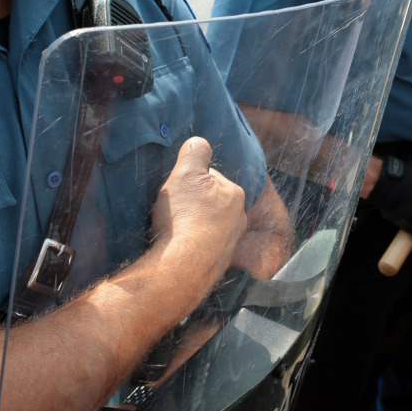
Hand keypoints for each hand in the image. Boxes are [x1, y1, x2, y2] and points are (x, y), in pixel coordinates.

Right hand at [150, 138, 247, 302]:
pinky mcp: (218, 267)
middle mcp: (239, 220)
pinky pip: (203, 250)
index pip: (210, 178)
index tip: (176, 191)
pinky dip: (192, 248)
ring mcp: (230, 246)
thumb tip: (200, 142)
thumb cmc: (183, 217)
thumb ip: (194, 153)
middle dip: (194, 206)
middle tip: (172, 212)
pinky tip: (177, 249)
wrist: (181, 268)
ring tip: (172, 232)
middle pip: (211, 204)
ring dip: (193, 228)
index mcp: (235, 195)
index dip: (189, 182)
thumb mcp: (185, 174)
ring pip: (209, 228)